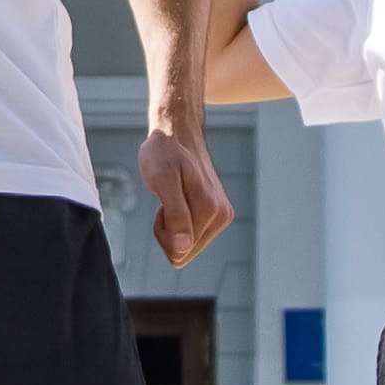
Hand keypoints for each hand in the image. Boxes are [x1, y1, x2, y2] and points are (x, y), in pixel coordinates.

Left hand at [134, 111, 230, 273]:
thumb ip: (175, 215)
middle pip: (185, 252)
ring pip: (188, 245)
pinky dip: (179, 220)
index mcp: (210, 210)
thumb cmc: (165, 153)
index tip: (163, 204)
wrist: (177, 133)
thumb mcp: (162, 180)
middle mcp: (222, 216)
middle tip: (166, 200)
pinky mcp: (218, 213)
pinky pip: (192, 236)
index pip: (179, 252)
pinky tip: (180, 198)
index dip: (163, 232)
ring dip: (173, 225)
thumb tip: (184, 248)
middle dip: (168, 231)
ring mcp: (222, 215)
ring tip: (173, 197)